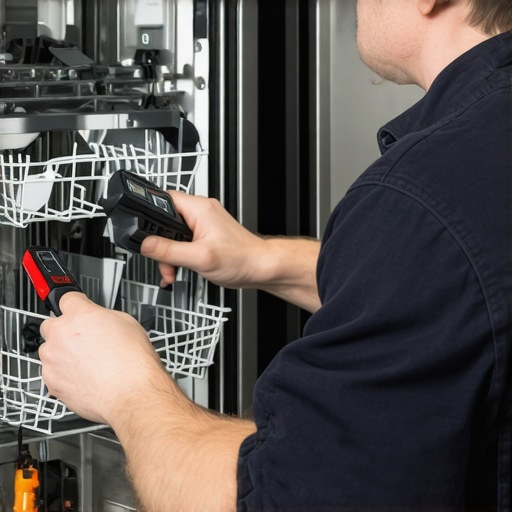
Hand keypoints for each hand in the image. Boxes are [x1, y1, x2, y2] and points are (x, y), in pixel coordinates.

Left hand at [38, 292, 165, 424]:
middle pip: (51, 325)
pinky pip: (52, 373)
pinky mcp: (51, 381)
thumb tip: (99, 320)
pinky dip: (64, 374)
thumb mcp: (128, 323)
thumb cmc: (134, 362)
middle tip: (85, 341)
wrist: (132, 392)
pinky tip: (85, 377)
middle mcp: (61, 334)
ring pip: (50, 351)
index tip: (74, 308)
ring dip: (64, 354)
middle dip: (65, 331)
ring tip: (88, 363)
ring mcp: (53, 359)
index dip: (74, 304)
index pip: (66, 298)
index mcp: (81, 315)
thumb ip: (104, 317)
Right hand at [141, 192, 321, 311]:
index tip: (143, 232)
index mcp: (199, 208)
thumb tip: (146, 244)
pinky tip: (180, 268)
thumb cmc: (241, 258)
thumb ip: (169, 250)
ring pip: (173, 233)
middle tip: (164, 260)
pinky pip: (183, 241)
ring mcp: (204, 223)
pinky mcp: (206, 235)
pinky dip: (179, 255)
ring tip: (173, 270)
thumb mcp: (199, 257)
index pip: (163, 199)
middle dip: (160, 243)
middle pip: (165, 220)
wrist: (260, 268)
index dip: (149, 215)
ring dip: (169, 254)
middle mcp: (201, 211)